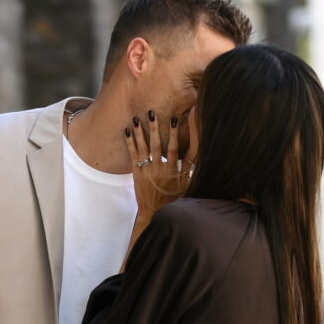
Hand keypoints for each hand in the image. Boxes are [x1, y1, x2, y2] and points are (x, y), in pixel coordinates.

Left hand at [128, 108, 194, 223]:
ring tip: (137, 118)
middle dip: (154, 128)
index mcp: (172, 171)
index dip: (174, 134)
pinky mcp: (136, 173)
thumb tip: (194, 155)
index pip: (173, 149)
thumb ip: (187, 170)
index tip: (173, 120)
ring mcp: (146, 170)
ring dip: (140, 132)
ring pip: (142, 148)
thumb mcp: (184, 185)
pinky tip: (128, 131)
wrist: (153, 211)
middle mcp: (158, 169)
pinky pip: (132, 155)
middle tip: (151, 112)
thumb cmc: (171, 198)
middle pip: (156, 145)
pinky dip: (130, 143)